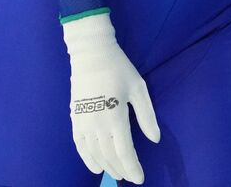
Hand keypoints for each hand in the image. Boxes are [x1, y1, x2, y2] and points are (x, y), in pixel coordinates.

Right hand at [62, 12, 159, 183]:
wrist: (91, 55)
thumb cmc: (120, 69)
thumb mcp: (139, 89)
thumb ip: (146, 116)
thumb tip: (155, 139)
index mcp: (116, 117)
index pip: (125, 151)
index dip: (132, 167)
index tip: (140, 178)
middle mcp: (97, 124)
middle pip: (110, 155)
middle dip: (121, 169)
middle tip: (131, 177)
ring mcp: (83, 123)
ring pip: (94, 154)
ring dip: (106, 166)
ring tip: (117, 174)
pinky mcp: (75, 120)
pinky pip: (80, 146)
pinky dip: (87, 159)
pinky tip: (96, 167)